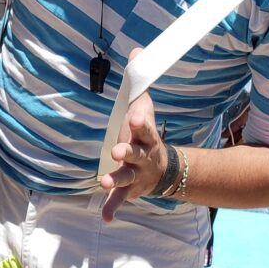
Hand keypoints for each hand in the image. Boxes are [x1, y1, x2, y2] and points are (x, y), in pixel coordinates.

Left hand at [99, 51, 167, 223]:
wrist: (164, 170)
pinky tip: (105, 218)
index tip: (135, 115)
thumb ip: (139, 85)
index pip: (144, 127)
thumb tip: (137, 49)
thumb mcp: (144, 110)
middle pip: (135, 153)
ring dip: (116, 180)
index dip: (140, 121)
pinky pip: (120, 201)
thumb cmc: (145, 135)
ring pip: (125, 177)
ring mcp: (136, 175)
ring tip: (104, 183)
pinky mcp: (128, 190)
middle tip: (116, 151)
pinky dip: (112, 208)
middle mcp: (142, 156)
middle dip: (127, 152)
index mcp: (145, 136)